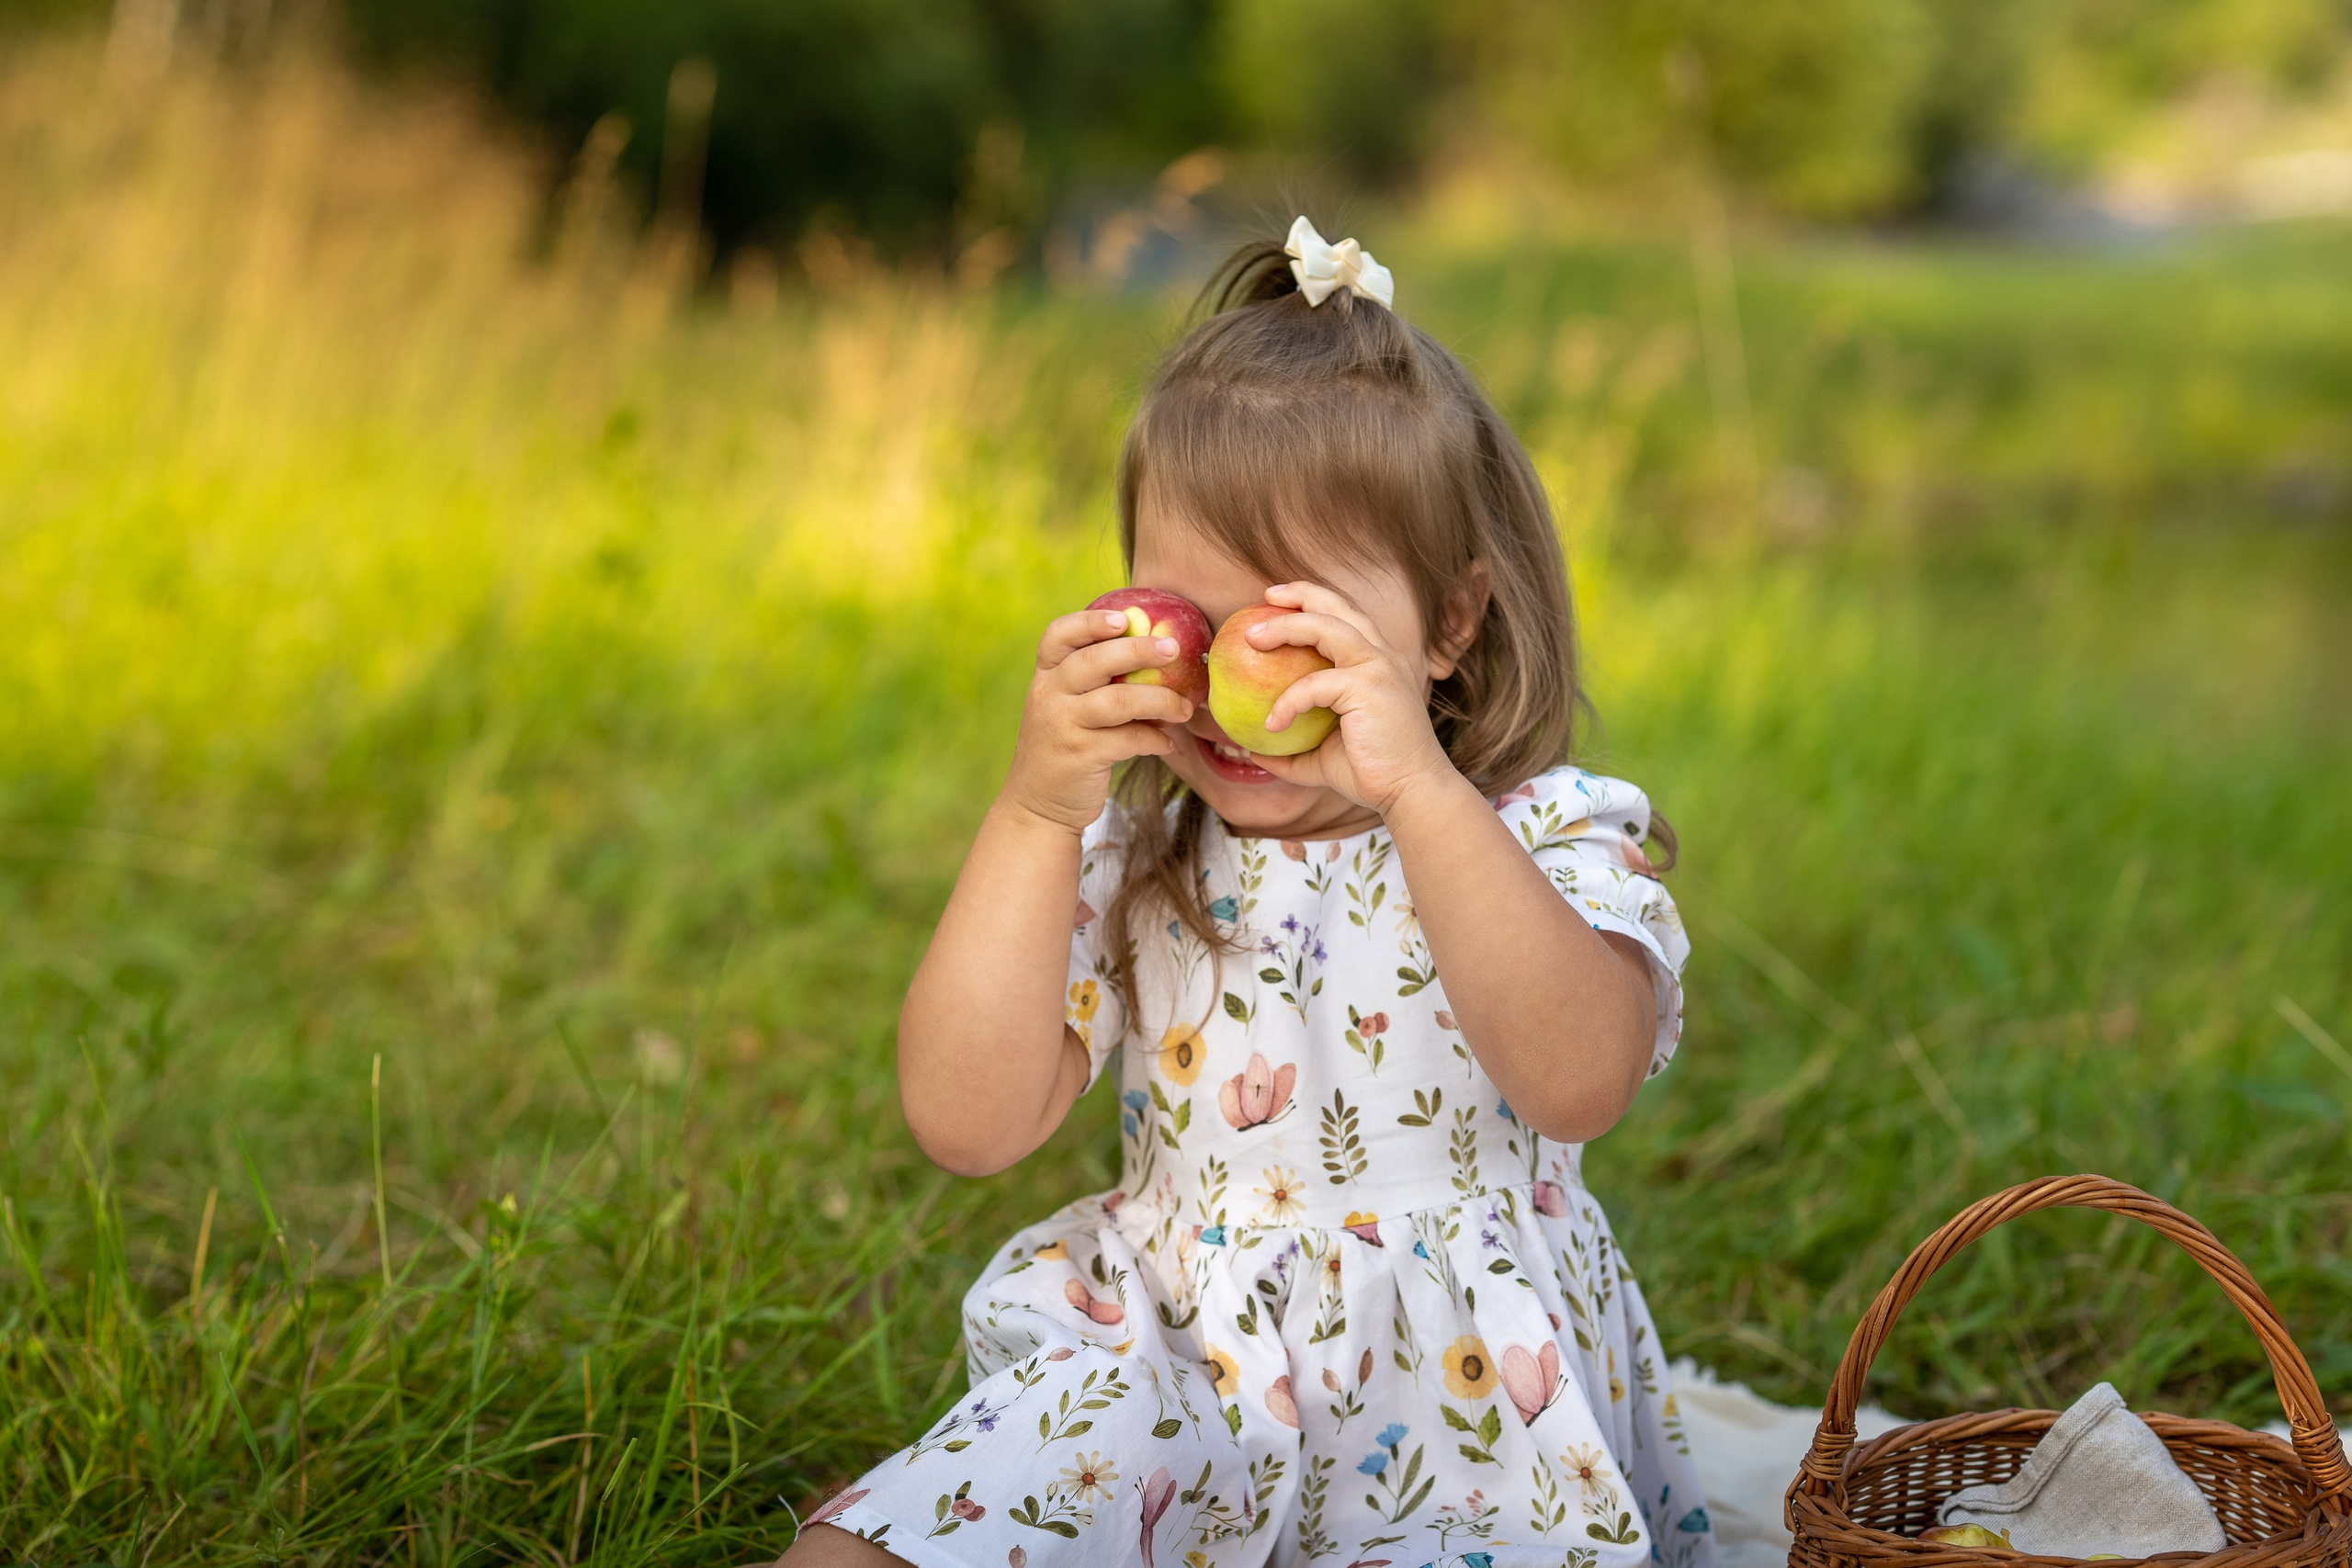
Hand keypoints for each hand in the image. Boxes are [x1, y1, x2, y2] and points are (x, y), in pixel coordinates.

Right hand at [1002, 608, 1195, 831]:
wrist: (1036, 804)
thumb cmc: (1064, 745)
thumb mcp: (1065, 708)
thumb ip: (1095, 683)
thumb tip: (1159, 660)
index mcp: (1046, 677)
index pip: (1058, 636)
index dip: (1089, 623)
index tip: (1122, 618)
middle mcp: (1048, 696)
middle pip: (1093, 661)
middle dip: (1137, 650)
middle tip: (1173, 649)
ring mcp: (1062, 726)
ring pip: (1117, 701)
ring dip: (1159, 700)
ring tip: (1185, 707)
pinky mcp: (1080, 756)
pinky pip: (1127, 739)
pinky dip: (1154, 739)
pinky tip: (1168, 742)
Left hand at [1244, 582, 1459, 814]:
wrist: (1412, 793)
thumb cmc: (1371, 773)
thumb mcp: (1322, 757)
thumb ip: (1290, 751)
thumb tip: (1253, 751)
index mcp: (1376, 663)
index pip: (1345, 616)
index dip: (1312, 599)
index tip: (1276, 601)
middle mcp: (1381, 656)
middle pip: (1338, 607)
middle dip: (1300, 593)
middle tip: (1264, 598)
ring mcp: (1379, 667)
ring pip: (1327, 626)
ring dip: (1286, 627)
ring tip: (1252, 639)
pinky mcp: (1370, 688)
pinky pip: (1314, 684)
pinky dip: (1287, 701)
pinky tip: (1272, 725)